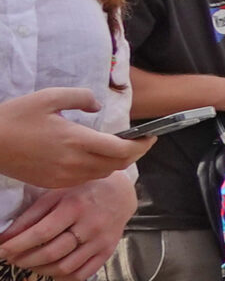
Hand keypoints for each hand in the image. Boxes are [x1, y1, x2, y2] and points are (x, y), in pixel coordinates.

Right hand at [0, 89, 151, 188]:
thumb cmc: (15, 117)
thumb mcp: (48, 97)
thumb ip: (80, 97)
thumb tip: (97, 106)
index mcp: (77, 140)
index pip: (122, 149)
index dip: (142, 145)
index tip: (153, 136)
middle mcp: (74, 162)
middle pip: (118, 165)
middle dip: (134, 154)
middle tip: (140, 142)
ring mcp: (63, 176)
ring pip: (103, 174)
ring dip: (116, 162)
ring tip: (117, 148)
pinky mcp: (53, 183)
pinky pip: (85, 179)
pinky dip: (97, 169)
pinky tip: (93, 157)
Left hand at [0, 175, 138, 280]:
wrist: (120, 194)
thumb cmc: (82, 192)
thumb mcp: (55, 194)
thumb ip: (31, 216)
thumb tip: (4, 238)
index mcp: (75, 207)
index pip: (41, 233)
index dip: (17, 245)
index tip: (1, 251)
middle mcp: (90, 225)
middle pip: (52, 253)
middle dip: (25, 260)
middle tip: (13, 258)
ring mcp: (101, 241)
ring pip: (65, 267)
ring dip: (41, 270)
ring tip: (30, 263)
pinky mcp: (107, 252)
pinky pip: (82, 274)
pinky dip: (62, 277)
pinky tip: (52, 270)